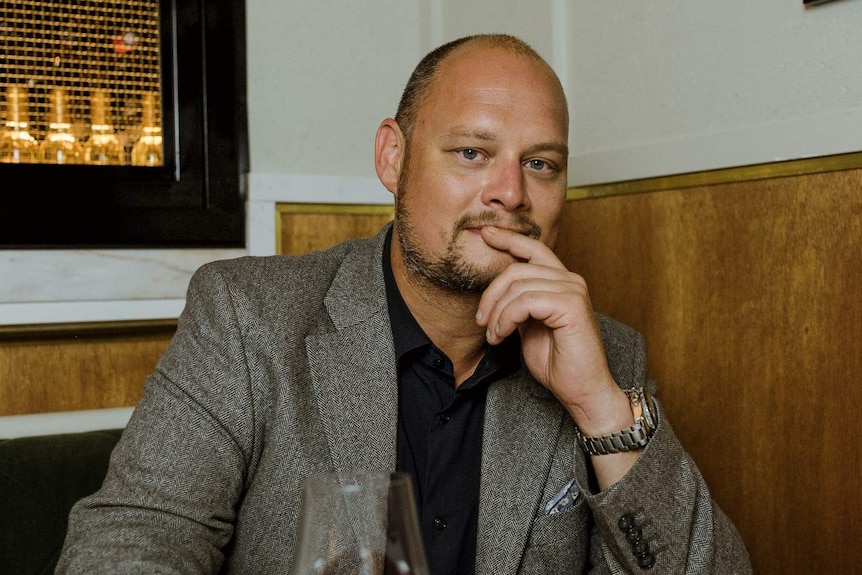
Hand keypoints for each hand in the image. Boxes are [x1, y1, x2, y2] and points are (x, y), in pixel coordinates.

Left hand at [475, 226, 622, 425]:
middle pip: (516, 269)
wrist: (582, 390)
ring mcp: (573, 290)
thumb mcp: (528, 327)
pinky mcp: (571, 305)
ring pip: (517, 286)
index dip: (508, 238)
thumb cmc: (558, 363)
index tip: (486, 232)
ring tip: (493, 335)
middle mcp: (570, 280)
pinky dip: (506, 319)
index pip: (533, 248)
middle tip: (482, 322)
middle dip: (490, 295)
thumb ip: (518, 305)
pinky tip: (501, 336)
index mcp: (561, 281)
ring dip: (497, 313)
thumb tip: (497, 292)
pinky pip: (525, 301)